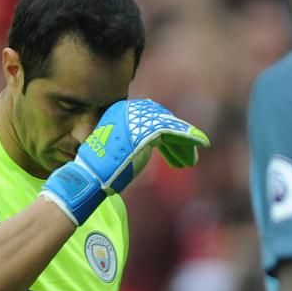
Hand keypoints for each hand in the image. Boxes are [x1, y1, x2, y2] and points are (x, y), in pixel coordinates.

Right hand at [41, 99, 208, 223]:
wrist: (91, 179)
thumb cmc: (100, 173)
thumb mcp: (118, 152)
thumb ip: (132, 144)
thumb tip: (149, 147)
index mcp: (119, 113)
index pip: (149, 120)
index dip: (166, 137)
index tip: (175, 154)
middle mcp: (128, 112)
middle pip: (161, 122)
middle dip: (176, 142)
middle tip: (187, 159)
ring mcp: (136, 121)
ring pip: (168, 127)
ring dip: (184, 143)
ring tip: (192, 159)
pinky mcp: (145, 131)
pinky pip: (172, 132)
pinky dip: (189, 137)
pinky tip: (201, 144)